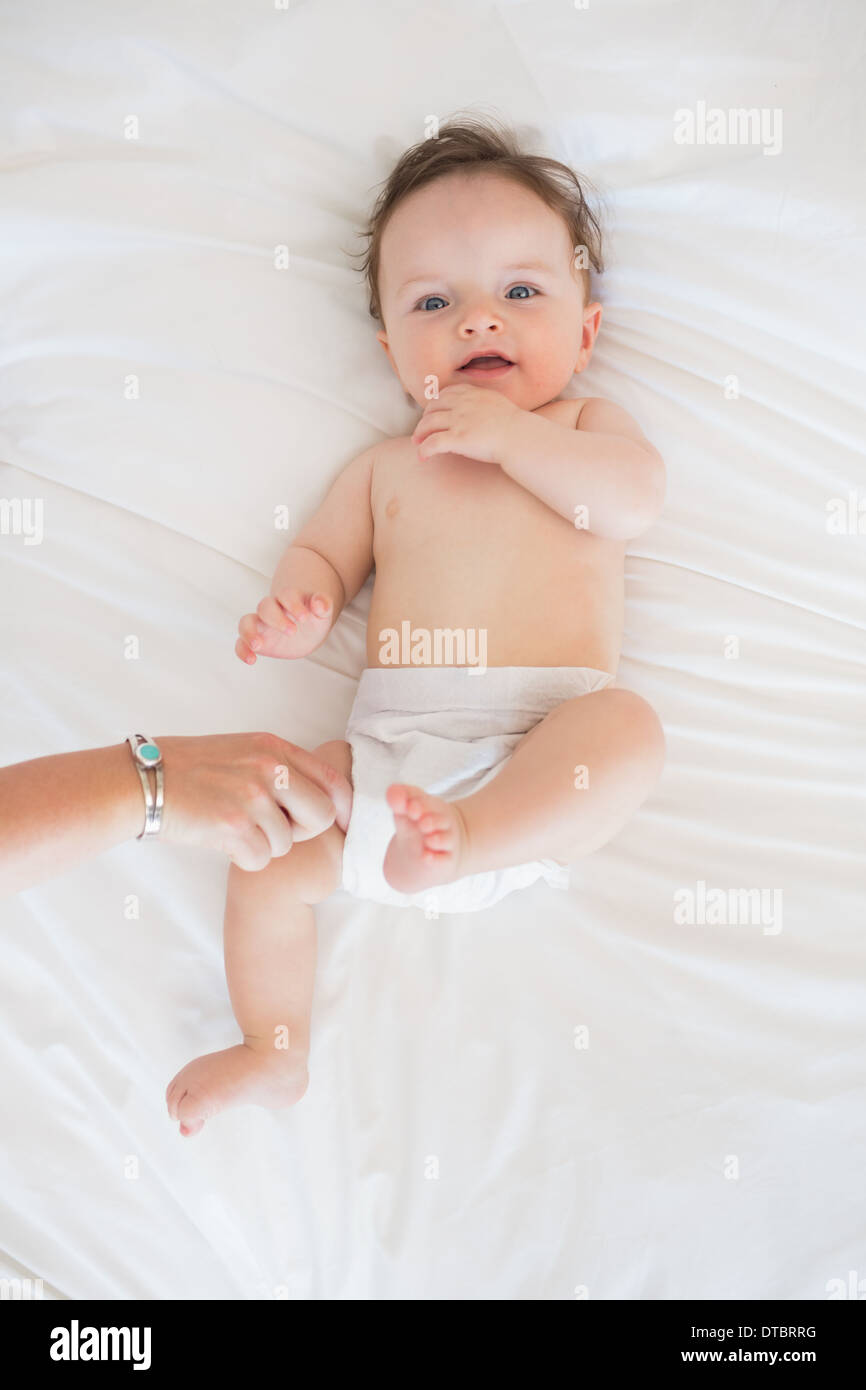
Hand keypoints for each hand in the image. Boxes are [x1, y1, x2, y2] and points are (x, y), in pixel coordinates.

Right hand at [155, 732, 351, 871]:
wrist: (141, 782)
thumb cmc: (189, 770)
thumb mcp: (241, 751)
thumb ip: (280, 768)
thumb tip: (326, 800)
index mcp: (273, 747)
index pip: (333, 781)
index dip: (341, 810)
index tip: (335, 826)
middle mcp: (268, 768)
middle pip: (322, 817)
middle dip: (303, 832)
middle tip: (273, 830)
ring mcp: (251, 796)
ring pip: (286, 843)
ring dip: (264, 845)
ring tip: (234, 829)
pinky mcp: (232, 826)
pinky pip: (260, 860)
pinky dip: (244, 859)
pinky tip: (223, 842)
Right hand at [236, 589, 332, 663]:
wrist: (306, 631)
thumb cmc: (313, 618)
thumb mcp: (322, 613)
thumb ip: (323, 605)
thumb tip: (319, 603)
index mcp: (288, 599)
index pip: (286, 595)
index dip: (294, 604)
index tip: (305, 617)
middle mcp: (271, 609)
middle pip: (265, 607)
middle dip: (276, 619)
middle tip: (292, 632)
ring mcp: (261, 625)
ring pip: (246, 622)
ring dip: (249, 632)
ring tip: (258, 646)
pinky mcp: (255, 640)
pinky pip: (241, 643)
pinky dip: (242, 650)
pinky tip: (251, 660)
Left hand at [411, 383, 520, 464]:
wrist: (520, 437)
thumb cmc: (514, 426)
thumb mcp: (497, 403)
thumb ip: (482, 402)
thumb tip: (476, 410)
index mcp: (472, 394)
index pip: (445, 393)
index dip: (434, 404)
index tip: (431, 414)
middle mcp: (462, 404)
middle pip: (432, 407)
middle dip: (423, 419)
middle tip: (420, 431)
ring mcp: (459, 420)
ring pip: (428, 424)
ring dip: (419, 434)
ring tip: (417, 443)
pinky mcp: (458, 438)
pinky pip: (432, 443)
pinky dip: (423, 450)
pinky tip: (422, 457)